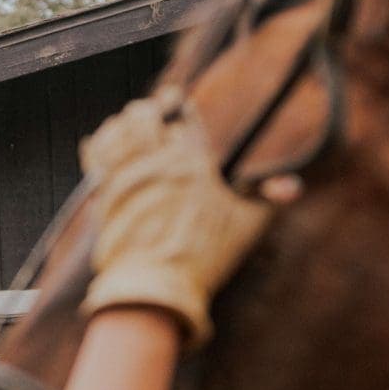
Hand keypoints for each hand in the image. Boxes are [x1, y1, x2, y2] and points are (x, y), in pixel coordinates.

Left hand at [78, 95, 272, 345]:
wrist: (157, 284)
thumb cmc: (206, 255)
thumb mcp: (247, 226)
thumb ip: (270, 197)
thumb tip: (293, 186)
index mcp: (194, 158)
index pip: (180, 110)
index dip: (176, 104)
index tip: (177, 106)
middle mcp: (157, 158)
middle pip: (145, 112)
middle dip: (150, 113)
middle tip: (154, 121)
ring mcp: (126, 172)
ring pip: (119, 126)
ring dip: (126, 126)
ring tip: (132, 132)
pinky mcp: (102, 190)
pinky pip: (95, 149)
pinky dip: (100, 143)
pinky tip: (105, 148)